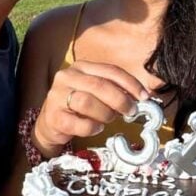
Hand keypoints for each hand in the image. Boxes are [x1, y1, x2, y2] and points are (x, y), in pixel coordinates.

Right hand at [32, 62, 149, 155]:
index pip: (110, 70)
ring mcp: (57, 96)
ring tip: (109, 119)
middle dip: (120, 100)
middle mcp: (67, 77)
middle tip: (131, 111)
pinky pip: (79, 123)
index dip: (130, 83)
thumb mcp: (96, 92)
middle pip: (100, 85)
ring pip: (87, 102)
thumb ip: (114, 90)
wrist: (51, 123)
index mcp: (81, 67)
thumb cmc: (79, 106)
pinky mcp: (53, 116)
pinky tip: (96, 128)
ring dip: (105, 114)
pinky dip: (93, 127)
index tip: (144, 97)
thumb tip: (140, 98)